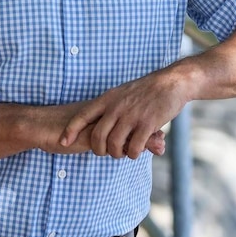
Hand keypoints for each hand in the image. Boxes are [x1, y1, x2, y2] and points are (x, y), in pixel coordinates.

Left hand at [37, 101, 166, 156]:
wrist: (172, 82)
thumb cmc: (148, 89)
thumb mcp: (123, 92)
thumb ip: (111, 106)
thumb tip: (98, 120)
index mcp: (109, 98)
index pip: (82, 115)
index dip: (70, 130)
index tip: (63, 142)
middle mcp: (117, 107)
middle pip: (97, 137)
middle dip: (99, 150)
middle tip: (106, 152)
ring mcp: (132, 116)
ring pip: (114, 145)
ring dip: (117, 154)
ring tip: (124, 152)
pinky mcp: (147, 124)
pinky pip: (133, 148)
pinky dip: (133, 154)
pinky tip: (137, 151)